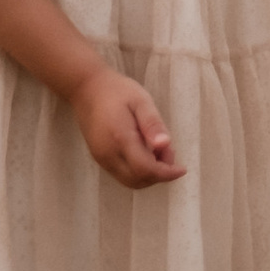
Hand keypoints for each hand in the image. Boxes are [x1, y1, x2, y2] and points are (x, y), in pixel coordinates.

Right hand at [69, 65, 183, 187]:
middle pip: (138, 180)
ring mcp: (101, 158)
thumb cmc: (117, 91)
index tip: (182, 169)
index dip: (166, 173)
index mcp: (120, 138)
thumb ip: (152, 124)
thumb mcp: (141, 100)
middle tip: (169, 153)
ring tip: (159, 152)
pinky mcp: (99, 158)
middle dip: (159, 174)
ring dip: (149, 175)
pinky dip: (138, 172)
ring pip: (129, 181)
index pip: (145, 169)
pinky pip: (122, 175)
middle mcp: (108, 154)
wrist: (87, 89)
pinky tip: (146, 153)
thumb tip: (165, 144)